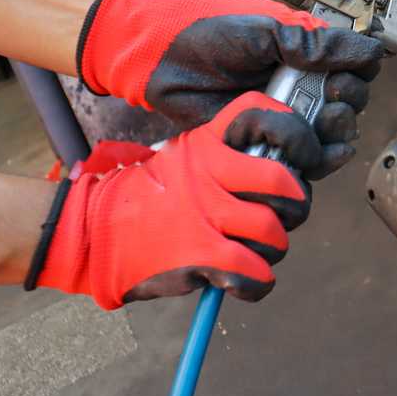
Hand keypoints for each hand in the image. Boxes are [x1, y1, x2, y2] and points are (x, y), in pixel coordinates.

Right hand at [36, 92, 319, 308]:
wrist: (92, 232)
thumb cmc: (149, 198)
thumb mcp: (184, 159)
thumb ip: (228, 159)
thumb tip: (287, 175)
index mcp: (207, 143)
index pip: (258, 114)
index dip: (294, 133)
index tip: (303, 157)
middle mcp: (209, 172)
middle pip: (283, 180)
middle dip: (296, 205)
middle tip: (287, 216)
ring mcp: (204, 212)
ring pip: (272, 230)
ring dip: (275, 247)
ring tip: (260, 252)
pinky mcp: (199, 253)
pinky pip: (253, 269)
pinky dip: (259, 281)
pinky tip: (249, 280)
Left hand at [76, 0, 382, 141]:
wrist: (158, 59)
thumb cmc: (207, 31)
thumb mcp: (266, 29)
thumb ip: (316, 43)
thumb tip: (373, 52)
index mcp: (307, 51)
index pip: (356, 67)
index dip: (359, 75)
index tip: (340, 77)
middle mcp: (303, 83)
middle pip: (350, 103)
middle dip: (347, 105)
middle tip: (327, 100)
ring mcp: (286, 113)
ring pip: (332, 133)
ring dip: (336, 133)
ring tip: (318, 124)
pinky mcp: (266, 140)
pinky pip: (304, 157)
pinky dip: (318, 159)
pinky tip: (317, 155)